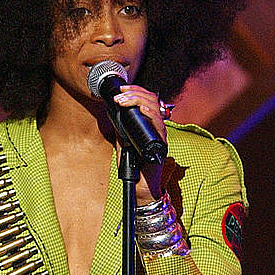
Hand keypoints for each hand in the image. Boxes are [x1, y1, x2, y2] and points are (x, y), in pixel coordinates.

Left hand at [111, 84, 168, 202]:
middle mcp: (157, 127)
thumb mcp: (123, 142)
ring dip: (138, 101)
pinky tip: (142, 109)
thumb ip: (122, 130)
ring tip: (124, 100)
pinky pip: (160, 125)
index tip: (122, 89)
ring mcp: (160, 135)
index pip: (147, 101)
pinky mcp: (161, 143)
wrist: (140, 184)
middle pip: (152, 101)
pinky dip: (151, 115)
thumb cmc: (134, 165)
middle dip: (134, 94)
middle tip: (119, 96)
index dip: (136, 91)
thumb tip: (113, 114)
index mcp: (149, 125)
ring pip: (156, 109)